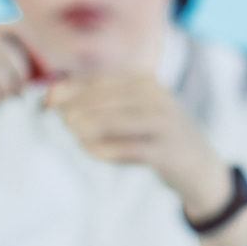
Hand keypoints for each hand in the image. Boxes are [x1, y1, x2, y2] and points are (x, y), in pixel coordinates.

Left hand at [47, 72, 231, 217]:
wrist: (199, 166)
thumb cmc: (156, 136)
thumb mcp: (134, 110)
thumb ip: (99, 101)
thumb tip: (52, 97)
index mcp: (145, 82)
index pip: (98, 80)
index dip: (69, 89)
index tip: (47, 101)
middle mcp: (155, 97)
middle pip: (102, 98)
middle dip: (75, 109)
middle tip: (64, 123)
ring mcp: (162, 123)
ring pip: (112, 121)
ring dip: (87, 129)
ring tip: (77, 137)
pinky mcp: (165, 151)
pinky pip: (125, 149)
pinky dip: (103, 151)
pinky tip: (92, 152)